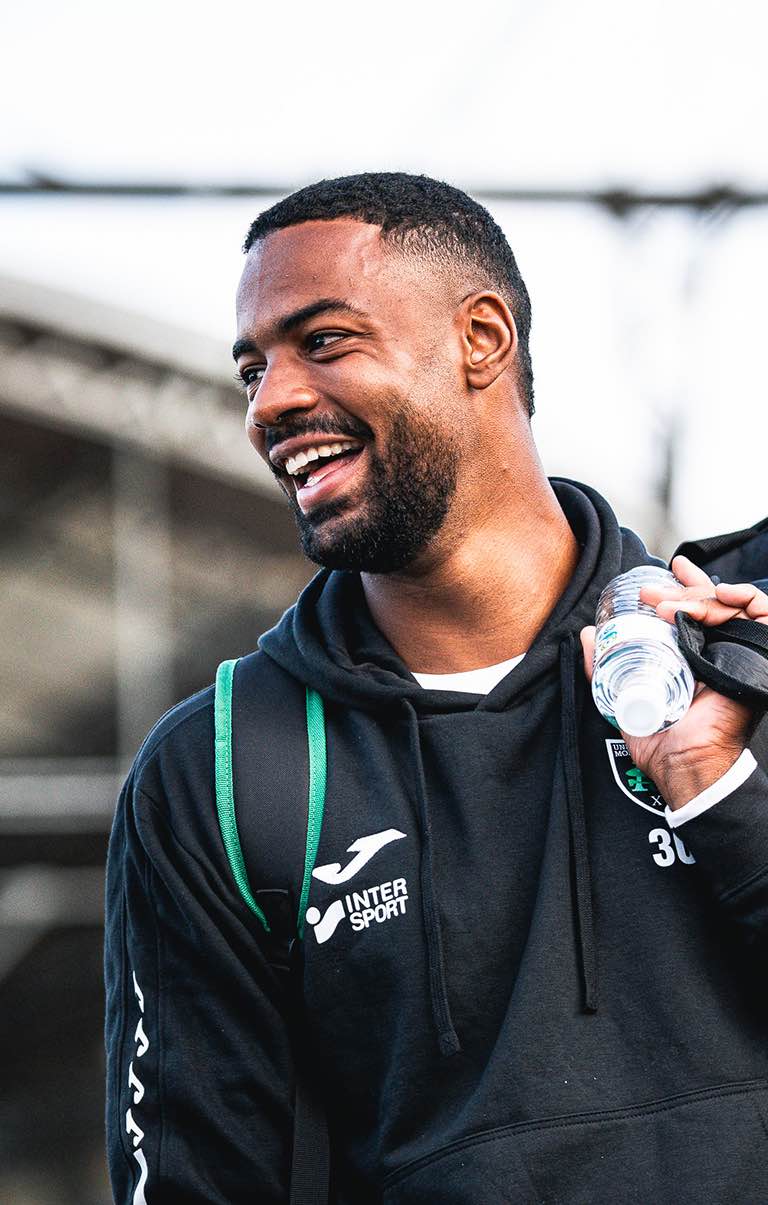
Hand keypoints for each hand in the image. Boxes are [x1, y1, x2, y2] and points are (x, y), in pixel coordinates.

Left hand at [580, 555, 767, 809]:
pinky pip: (763, 617)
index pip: (700, 611)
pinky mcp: (757, 660)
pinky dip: (745, 599)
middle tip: (650, 591)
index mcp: (697, 657)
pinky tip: (720, 593)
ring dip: (699, 595)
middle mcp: (722, 653)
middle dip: (683, 587)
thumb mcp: (620, 694)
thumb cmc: (657, 737)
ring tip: (667, 605)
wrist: (681, 761)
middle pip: (713, 604)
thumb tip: (587, 634)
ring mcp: (740, 655)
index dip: (688, 586)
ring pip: (731, 606)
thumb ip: (602, 666)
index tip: (666, 572)